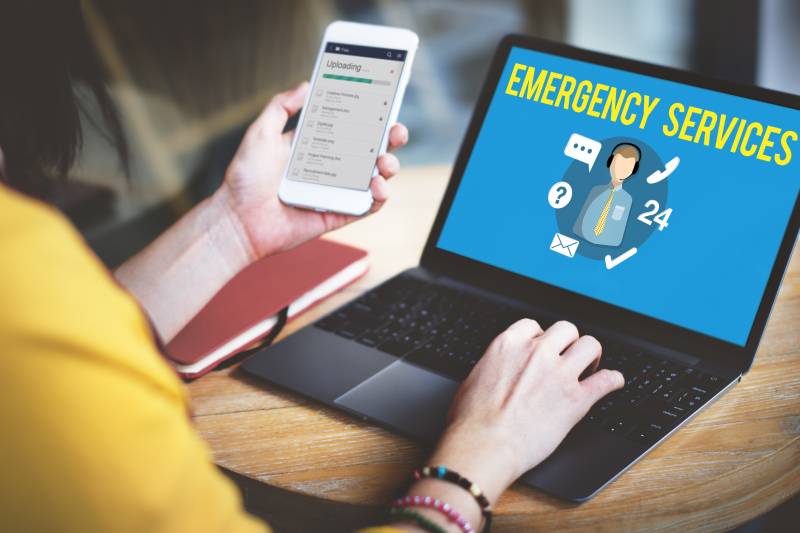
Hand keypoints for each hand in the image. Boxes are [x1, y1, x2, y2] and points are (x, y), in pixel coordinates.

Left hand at [216, 81, 408, 259]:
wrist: (238, 219)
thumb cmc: (245, 179)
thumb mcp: (261, 133)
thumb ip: (281, 107)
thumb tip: (306, 85)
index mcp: (316, 145)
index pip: (350, 126)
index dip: (370, 116)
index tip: (383, 103)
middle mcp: (331, 167)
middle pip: (370, 150)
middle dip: (390, 139)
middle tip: (396, 131)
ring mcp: (337, 191)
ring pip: (376, 177)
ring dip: (390, 167)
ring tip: (384, 162)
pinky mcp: (339, 214)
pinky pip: (368, 206)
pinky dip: (380, 196)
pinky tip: (378, 185)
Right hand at [427, 319, 623, 504]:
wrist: (484, 445)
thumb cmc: (472, 420)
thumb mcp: (474, 378)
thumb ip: (495, 366)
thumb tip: (499, 370)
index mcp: (509, 345)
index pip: (534, 326)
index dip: (540, 338)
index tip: (542, 349)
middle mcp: (537, 353)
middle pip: (566, 329)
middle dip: (568, 342)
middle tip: (567, 358)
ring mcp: (559, 374)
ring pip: (590, 345)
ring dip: (591, 355)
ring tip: (589, 367)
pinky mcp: (577, 399)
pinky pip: (607, 380)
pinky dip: (614, 380)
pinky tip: (613, 382)